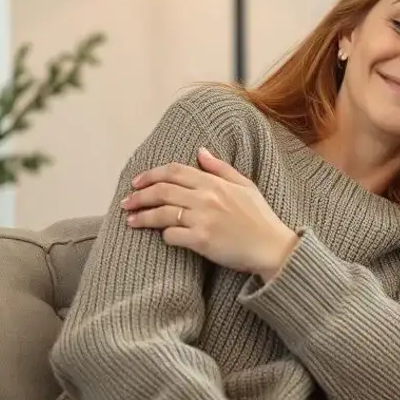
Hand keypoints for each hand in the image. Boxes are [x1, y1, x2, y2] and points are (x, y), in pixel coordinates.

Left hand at [121, 147, 297, 275]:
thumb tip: (200, 151)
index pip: (174, 171)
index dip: (151, 174)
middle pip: (162, 191)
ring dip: (143, 217)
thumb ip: (221, 168)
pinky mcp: (202, 241)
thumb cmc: (260, 218)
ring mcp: (203, 219)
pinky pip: (172, 235)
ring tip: (131, 220)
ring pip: (162, 213)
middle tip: (127, 202)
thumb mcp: (245, 185)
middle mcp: (206, 198)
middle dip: (139, 195)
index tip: (137, 182)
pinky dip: (164, 235)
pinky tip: (161, 237)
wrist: (272, 247)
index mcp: (215, 182)